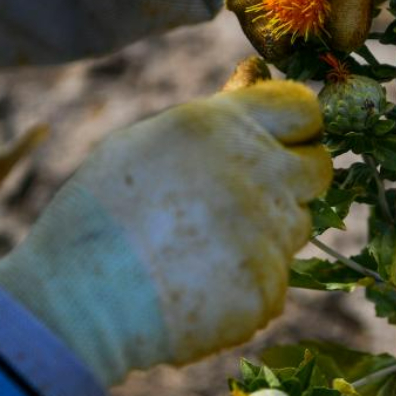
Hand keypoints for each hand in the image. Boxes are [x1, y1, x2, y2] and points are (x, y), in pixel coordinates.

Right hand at [0, 81, 331, 385]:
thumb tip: (252, 90)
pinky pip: (275, 278)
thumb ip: (211, 123)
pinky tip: (198, 287)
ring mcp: (268, 232)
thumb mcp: (143, 144)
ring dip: (265, 234)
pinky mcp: (269, 285)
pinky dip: (245, 282)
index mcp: (223, 126)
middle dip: (294, 179)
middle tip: (248, 199)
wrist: (77, 304)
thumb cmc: (98, 217)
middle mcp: (258, 172)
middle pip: (318, 168)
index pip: (302, 107)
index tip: (286, 141)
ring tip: (201, 249)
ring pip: (296, 226)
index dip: (298, 125)